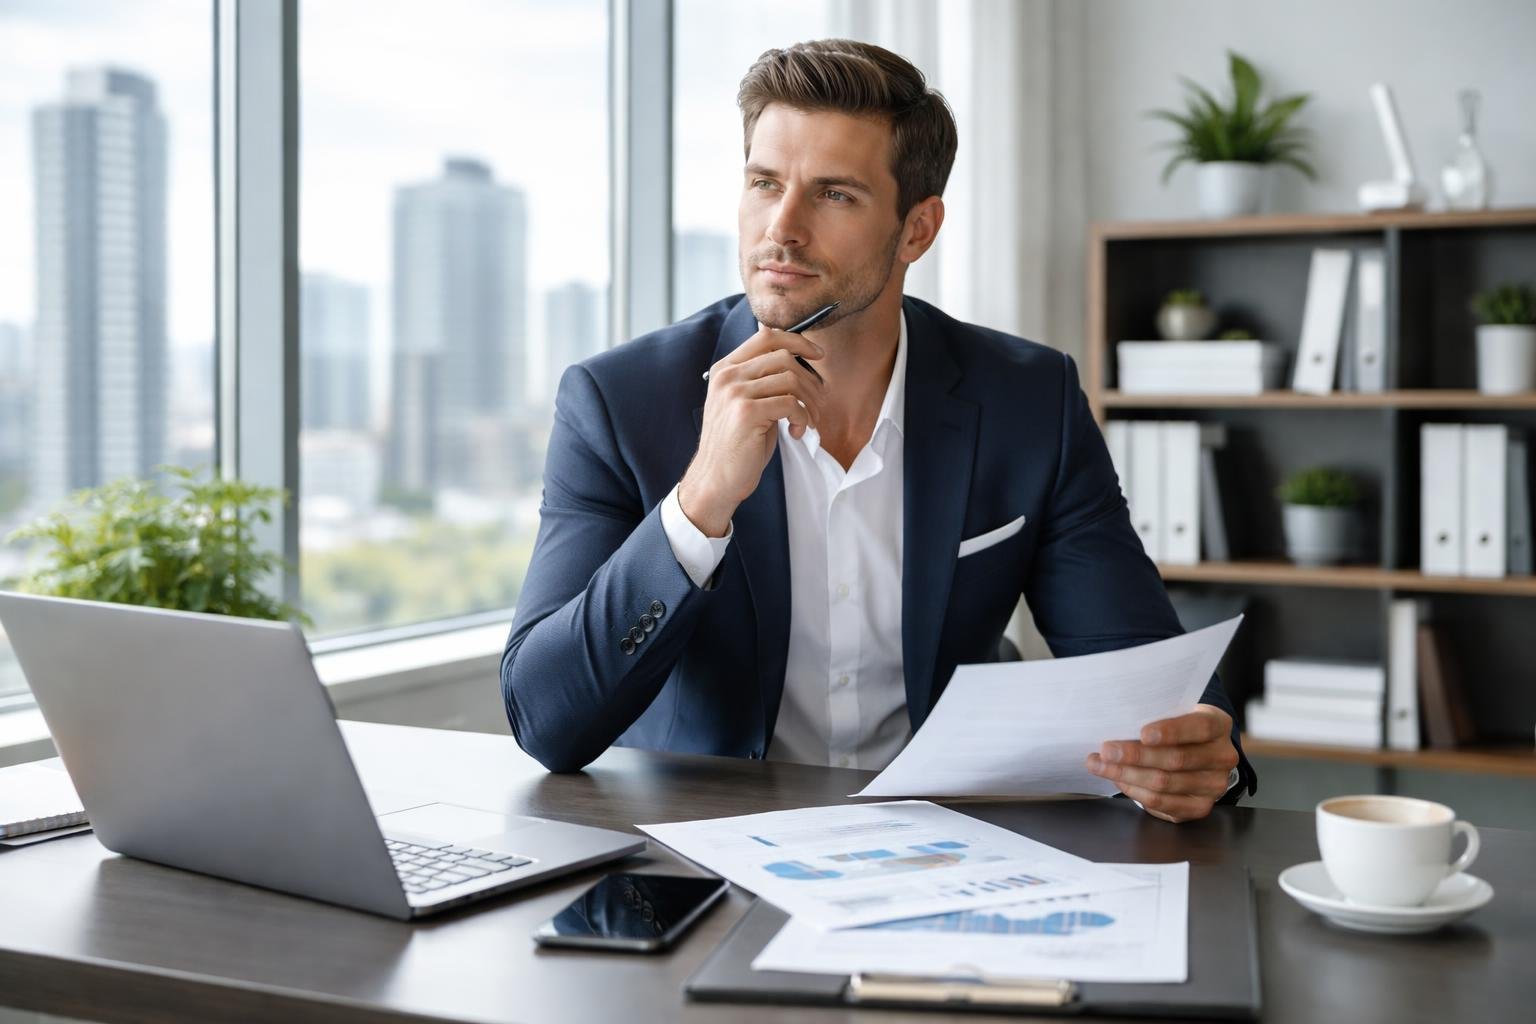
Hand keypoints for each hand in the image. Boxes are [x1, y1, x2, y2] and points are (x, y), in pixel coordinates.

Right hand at [678, 327, 826, 535]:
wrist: (715, 480)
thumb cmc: (737, 445)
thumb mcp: (746, 404)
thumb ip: (763, 380)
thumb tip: (798, 358)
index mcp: (725, 369)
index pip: (766, 336)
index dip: (798, 341)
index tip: (818, 355)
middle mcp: (727, 376)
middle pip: (784, 357)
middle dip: (810, 380)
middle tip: (817, 404)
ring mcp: (735, 393)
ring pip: (791, 379)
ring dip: (809, 402)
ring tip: (808, 422)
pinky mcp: (746, 412)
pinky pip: (790, 404)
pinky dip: (802, 418)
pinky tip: (796, 433)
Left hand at [1086, 704, 1238, 822]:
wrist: (1195, 751)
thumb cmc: (1176, 727)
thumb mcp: (1173, 713)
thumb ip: (1155, 717)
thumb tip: (1116, 725)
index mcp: (1219, 725)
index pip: (1200, 727)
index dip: (1171, 731)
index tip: (1143, 733)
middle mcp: (1222, 756)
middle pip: (1177, 760)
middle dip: (1136, 756)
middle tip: (1107, 751)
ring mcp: (1214, 785)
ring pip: (1165, 783)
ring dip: (1127, 775)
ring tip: (1100, 765)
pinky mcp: (1200, 807)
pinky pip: (1162, 803)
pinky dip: (1135, 791)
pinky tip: (1118, 780)